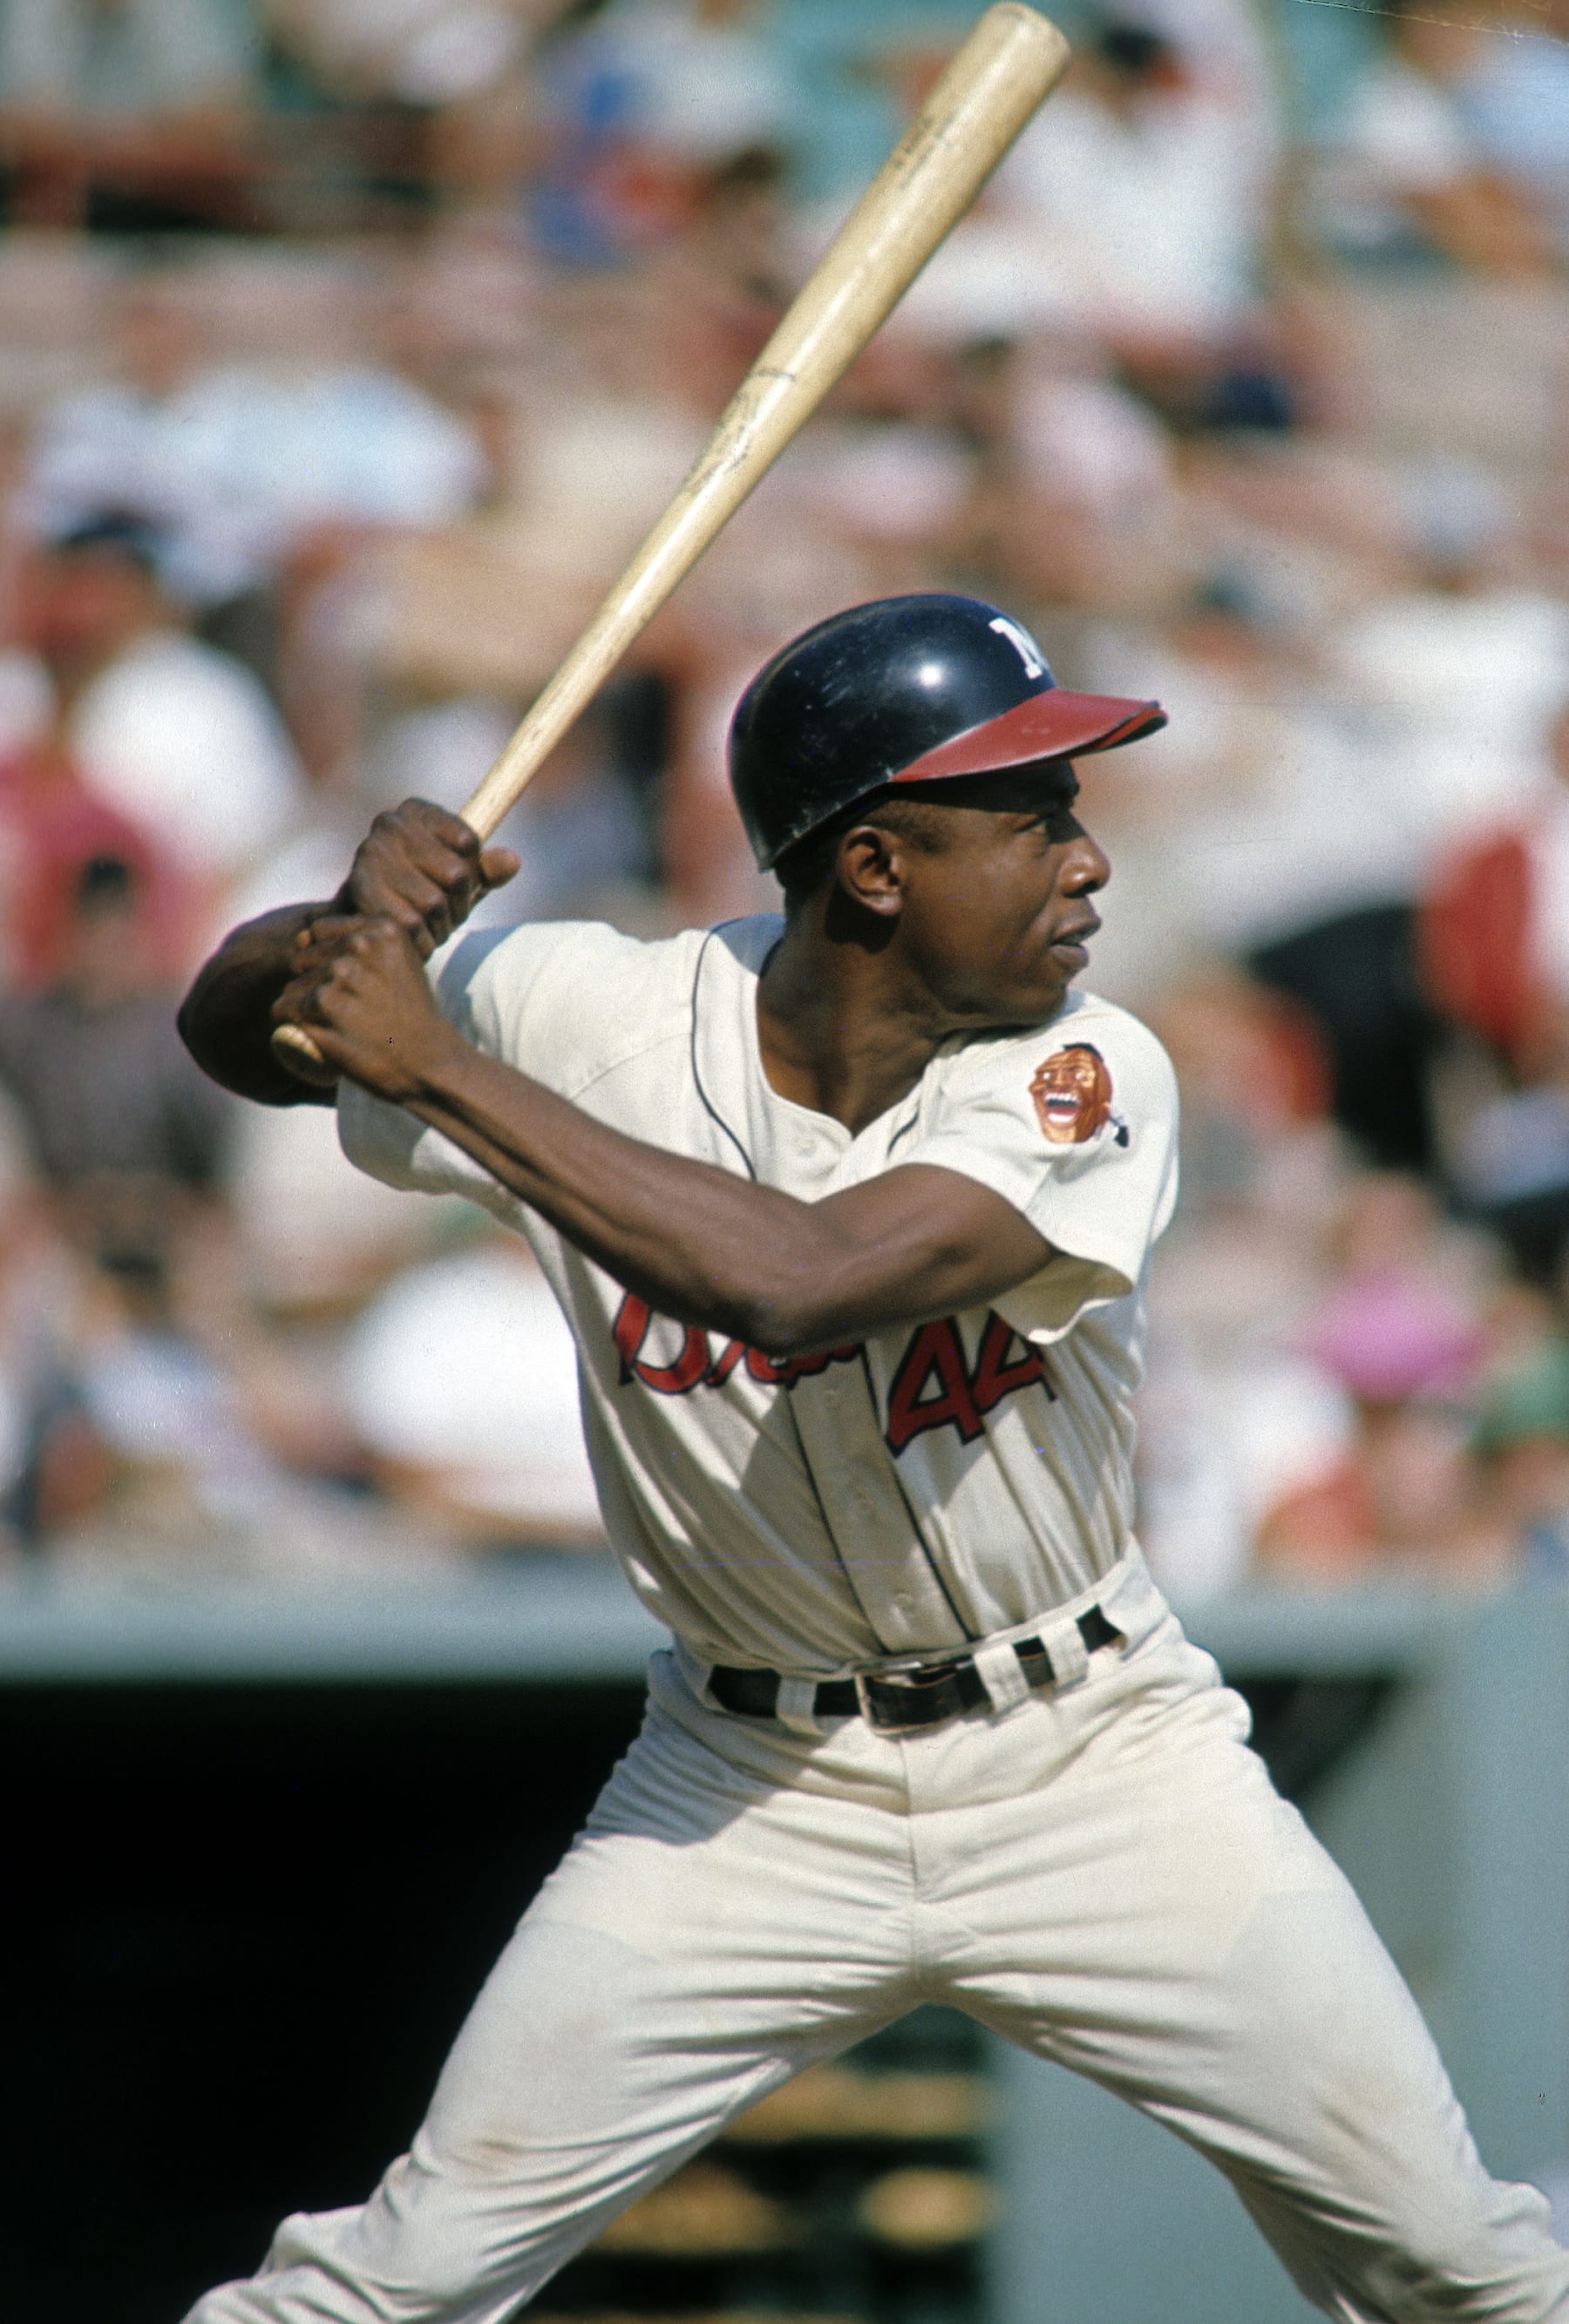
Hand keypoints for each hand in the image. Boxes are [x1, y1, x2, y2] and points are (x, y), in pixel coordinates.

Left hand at [273, 915, 462, 1104]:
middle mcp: (362, 943)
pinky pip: (284, 1008)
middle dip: (311, 981)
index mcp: (383, 928)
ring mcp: (342, 971)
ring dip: (302, 1006)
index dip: (324, 957)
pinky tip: (314, 1034)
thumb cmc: (413, 1019)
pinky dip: (290, 1024)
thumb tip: (302, 937)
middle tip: (342, 1010)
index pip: (320, 930)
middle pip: (304, 956)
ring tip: (336, 1027)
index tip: (346, 984)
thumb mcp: (402, 964)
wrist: (429, 1064)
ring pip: (293, 985)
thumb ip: (366, 943)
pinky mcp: (325, 1002)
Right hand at [334, 799, 519, 959]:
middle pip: (456, 874)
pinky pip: (412, 924)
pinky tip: (415, 936)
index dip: (474, 871)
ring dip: (442, 924)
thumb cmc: (422, 890)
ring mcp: (371, 855)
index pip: (469, 842)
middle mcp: (389, 824)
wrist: (364, 917)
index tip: (459, 882)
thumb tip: (512, 862)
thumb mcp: (460, 877)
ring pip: (435, 903)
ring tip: (431, 924)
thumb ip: (487, 869)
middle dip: (460, 903)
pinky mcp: (361, 891)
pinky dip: (423, 939)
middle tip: (448, 912)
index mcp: (417, 811)